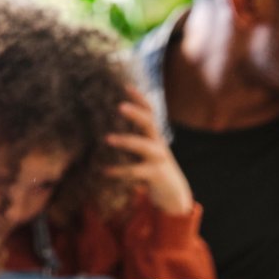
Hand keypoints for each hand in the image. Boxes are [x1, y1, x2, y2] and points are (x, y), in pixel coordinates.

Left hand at [106, 88, 194, 216]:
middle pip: (149, 122)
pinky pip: (135, 171)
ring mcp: (158, 158)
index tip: (126, 86)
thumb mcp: (146, 150)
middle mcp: (158, 143)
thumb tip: (106, 125)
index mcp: (154, 135)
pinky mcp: (155, 174)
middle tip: (118, 106)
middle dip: (135, 113)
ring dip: (125, 141)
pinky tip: (105, 171)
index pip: (149, 111)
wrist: (173, 192)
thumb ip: (134, 137)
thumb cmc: (153, 168)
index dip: (139, 98)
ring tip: (107, 139)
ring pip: (142, 146)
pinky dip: (119, 171)